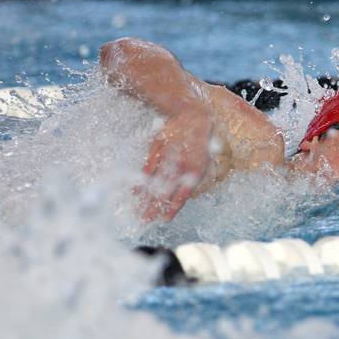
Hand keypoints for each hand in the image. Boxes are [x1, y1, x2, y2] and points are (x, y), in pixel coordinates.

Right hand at [138, 107, 212, 221]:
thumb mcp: (202, 162)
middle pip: (165, 191)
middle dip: (155, 207)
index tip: (165, 219)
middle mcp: (181, 166)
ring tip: (138, 210)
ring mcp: (168, 158)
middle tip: (145, 220)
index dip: (174, 207)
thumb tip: (179, 198)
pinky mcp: (157, 150)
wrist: (192, 117)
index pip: (183, 194)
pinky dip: (141, 181)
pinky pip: (148, 169)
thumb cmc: (198, 143)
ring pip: (155, 182)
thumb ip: (191, 180)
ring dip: (146, 198)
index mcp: (195, 171)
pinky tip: (136, 192)